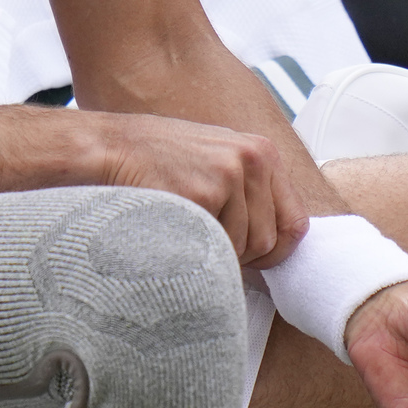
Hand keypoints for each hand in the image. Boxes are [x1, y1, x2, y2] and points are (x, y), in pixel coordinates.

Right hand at [88, 110, 305, 264]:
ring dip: (217, 251)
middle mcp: (253, 160)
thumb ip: (251, 189)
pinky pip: (216, 246)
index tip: (253, 259)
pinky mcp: (203, 194)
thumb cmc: (161, 160)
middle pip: (269, 241)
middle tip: (210, 243)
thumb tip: (277, 239)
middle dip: (242, 256)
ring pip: (244, 248)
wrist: (111, 148)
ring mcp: (229, 176)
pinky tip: (176, 224)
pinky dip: (197, 247)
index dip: (276, 250)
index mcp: (263, 152)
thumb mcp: (218, 158)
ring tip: (189, 227)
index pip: (296, 222)